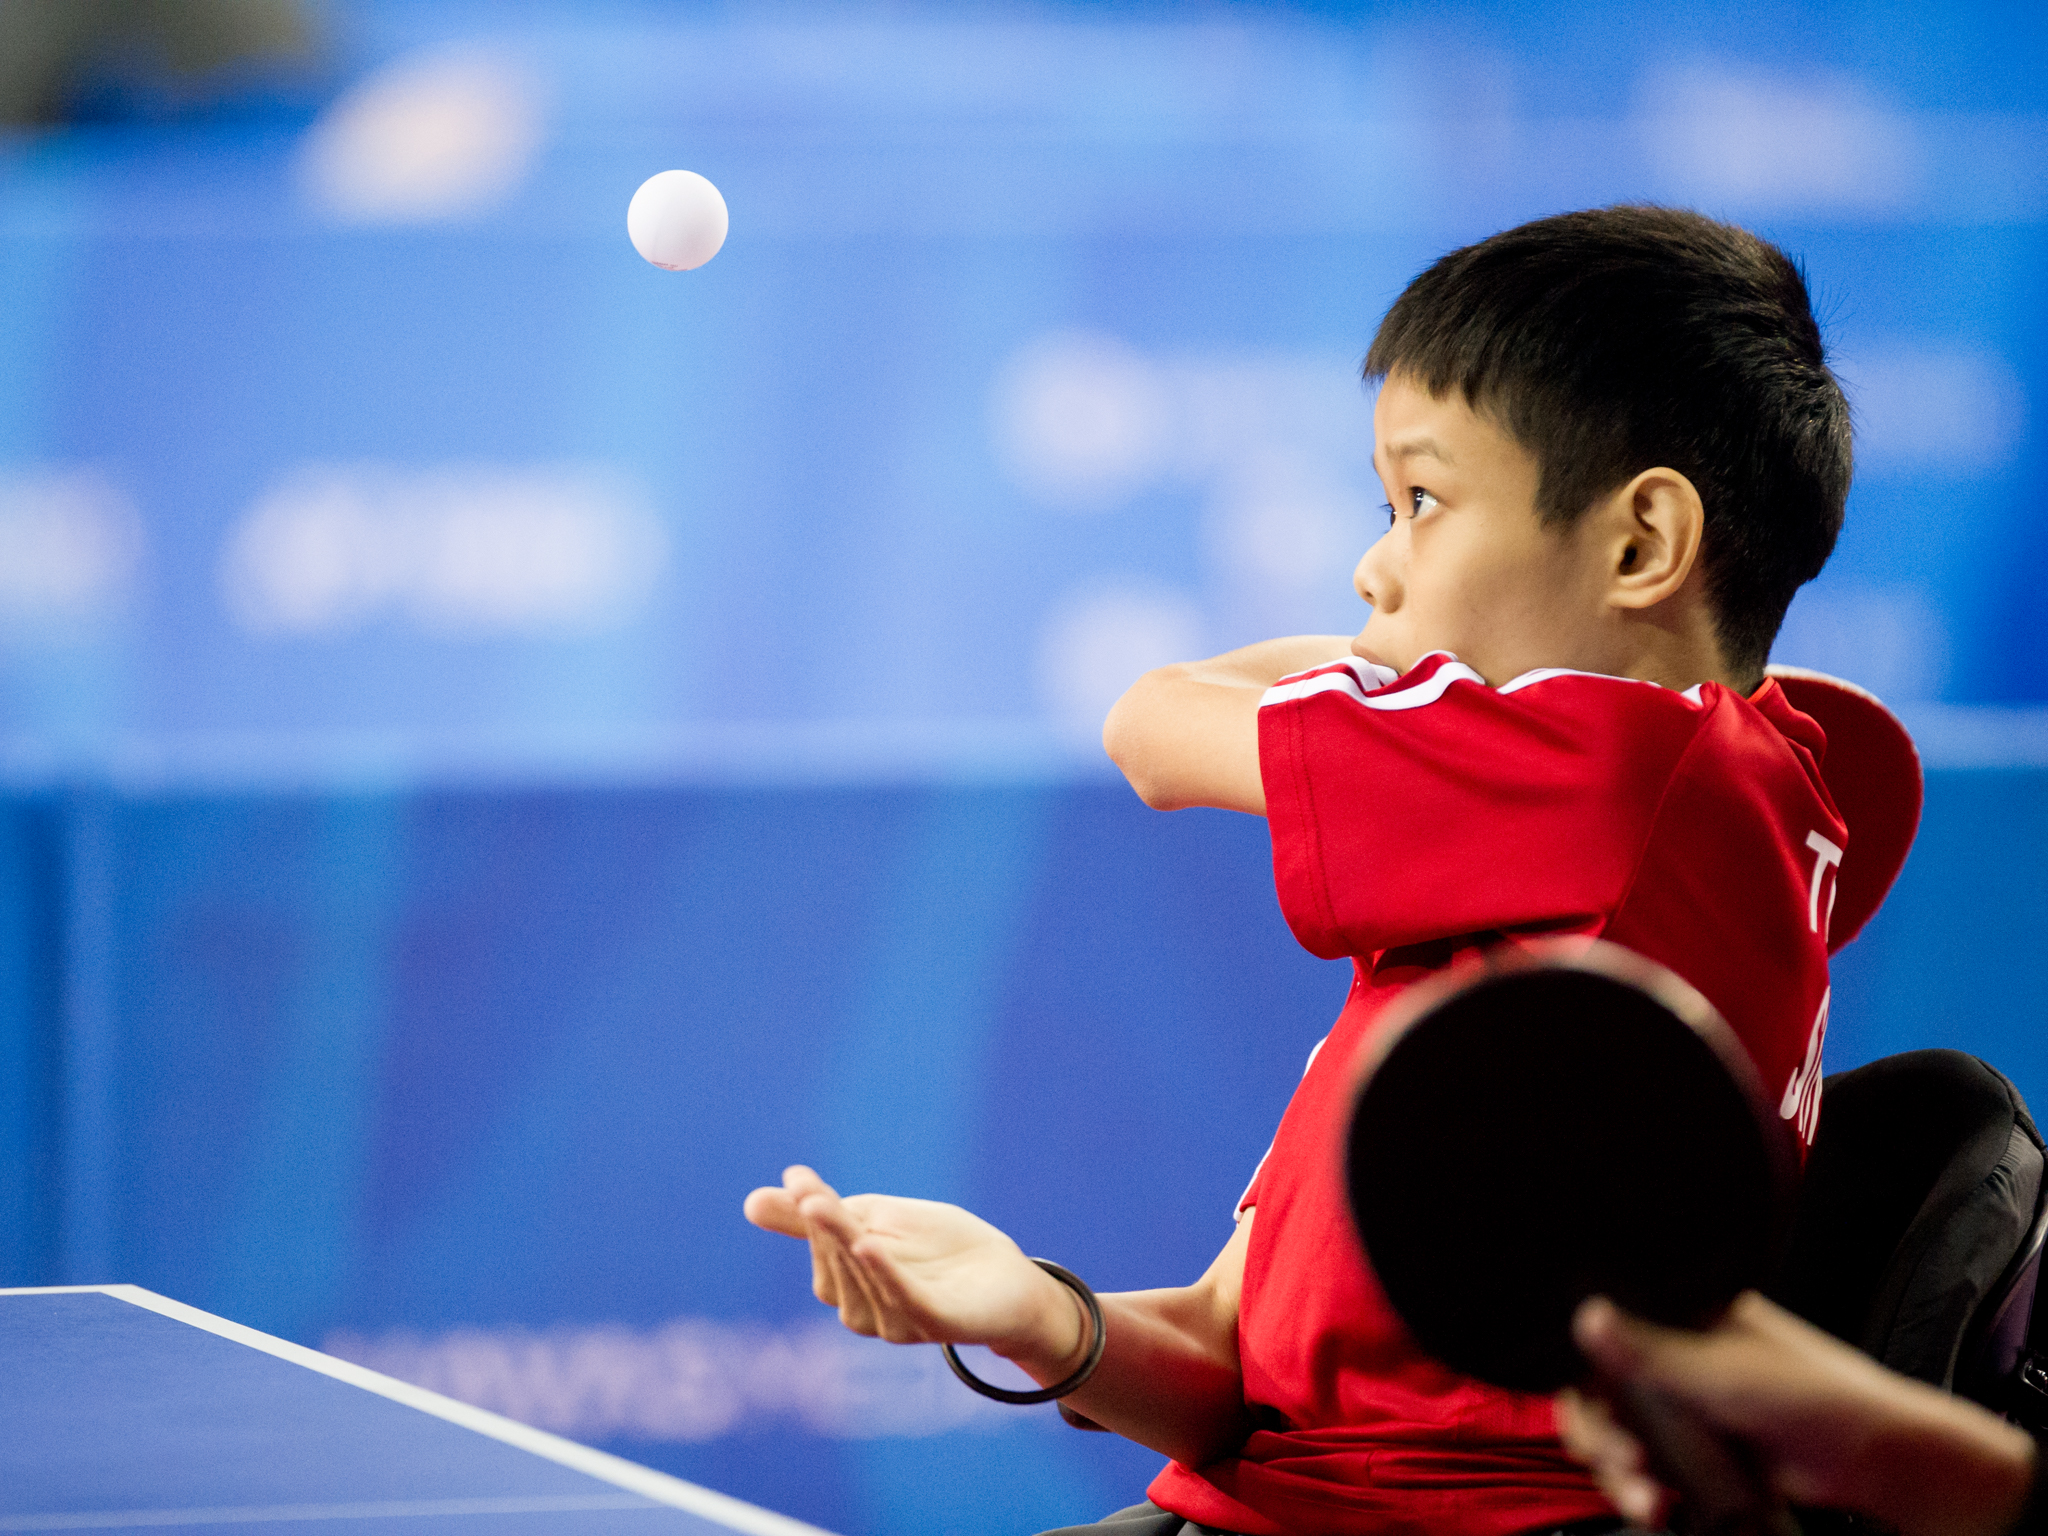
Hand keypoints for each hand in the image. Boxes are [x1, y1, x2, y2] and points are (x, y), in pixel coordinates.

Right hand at [742, 1166, 1088, 1378]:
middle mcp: (866, 1312)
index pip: (823, 1246)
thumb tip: (750, 1201)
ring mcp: (900, 1323)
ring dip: (846, 1244)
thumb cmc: (937, 1251)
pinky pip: (905, 1302)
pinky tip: (869, 1245)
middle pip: (838, 1262)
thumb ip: (817, 1216)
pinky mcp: (937, 1324)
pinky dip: (885, 1275)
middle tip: (808, 1190)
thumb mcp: (875, 1220)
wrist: (1009, 1278)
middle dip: (825, 1225)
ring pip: (864, 1280)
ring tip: (827, 1206)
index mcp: (848, 1285)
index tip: (800, 1178)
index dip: (811, 1213)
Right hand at [1557, 1292, 2037, 1535]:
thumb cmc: (1828, 1402)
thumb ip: (1654, 1351)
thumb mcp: (1729, 1374)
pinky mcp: (1701, 1456)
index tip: (1591, 1409)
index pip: (1606, 1333)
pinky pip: (1649, 1470)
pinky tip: (1657, 1506)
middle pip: (1603, 1391)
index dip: (1585, 1375)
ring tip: (1645, 1499)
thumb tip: (1586, 1315)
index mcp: (1686, 1315)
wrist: (1887, 1470)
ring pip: (1621, 1437)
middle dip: (1603, 1436)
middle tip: (1624, 1463)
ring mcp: (1690, 1408)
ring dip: (1621, 1472)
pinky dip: (1645, 1491)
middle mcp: (1681, 1356)